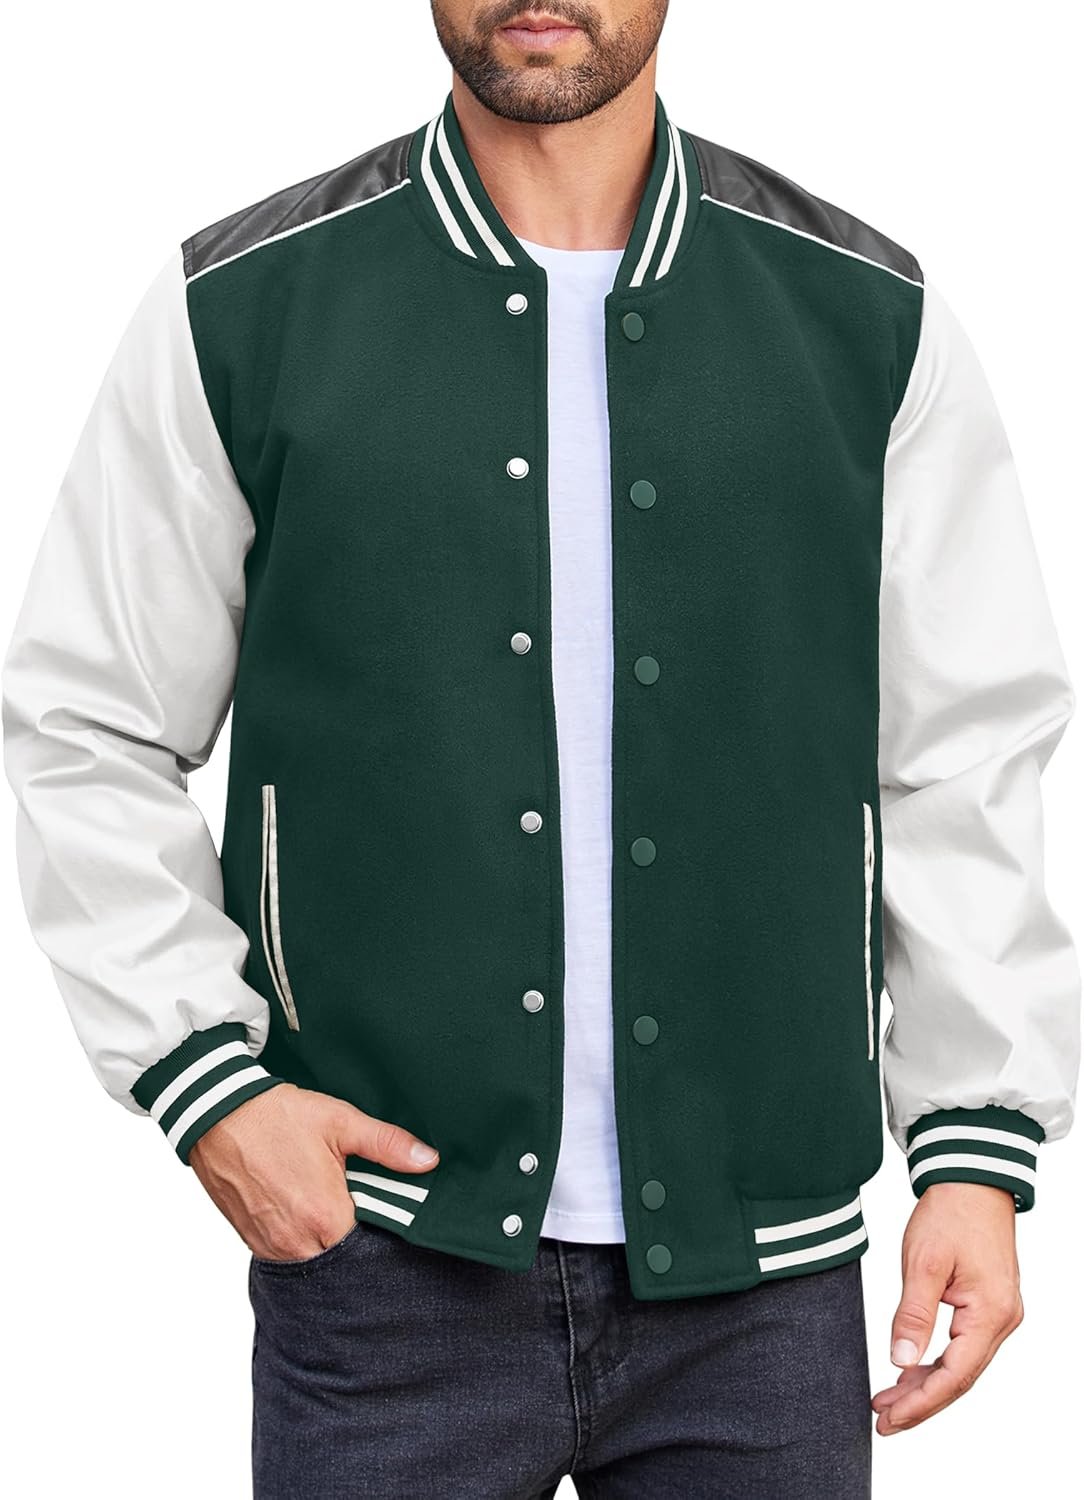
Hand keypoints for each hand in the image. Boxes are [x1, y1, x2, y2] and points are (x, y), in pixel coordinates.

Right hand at [189, 1082, 438, 1260]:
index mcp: (325, 1218)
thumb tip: (428, 1161)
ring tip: (331, 1203)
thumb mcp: (340, 1121)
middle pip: (343, 1259)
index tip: (389, 1211)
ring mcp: (270, 1247)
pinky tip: (306, 1207)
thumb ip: (387, 1145)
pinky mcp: (251, 1241)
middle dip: (357, 1238)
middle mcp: (296, 1243)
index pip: (372, 1248)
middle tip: (361, 1205)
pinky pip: (287, 1254)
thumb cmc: (276, 1116)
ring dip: (327, 1239)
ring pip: (314, 1260)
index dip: (385, 1231)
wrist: (216, 1113)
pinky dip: (301, 1238)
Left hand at [871, 1181, 1022, 1433]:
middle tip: (882, 1420)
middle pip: (960, 1378)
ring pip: (961, 1365)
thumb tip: (900, 1361)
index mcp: (991, 1314)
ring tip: (887, 1401)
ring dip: (925, 1384)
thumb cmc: (951, 1213)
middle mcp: (1002, 1320)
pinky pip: (962, 1347)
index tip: (889, 1419)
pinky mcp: (987, 1305)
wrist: (972, 1180)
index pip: (954, 1376)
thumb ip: (913, 1315)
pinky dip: (936, 1362)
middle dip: (920, 1402)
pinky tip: (909, 1371)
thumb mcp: (923, 1263)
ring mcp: (997, 1314)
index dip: (920, 1403)